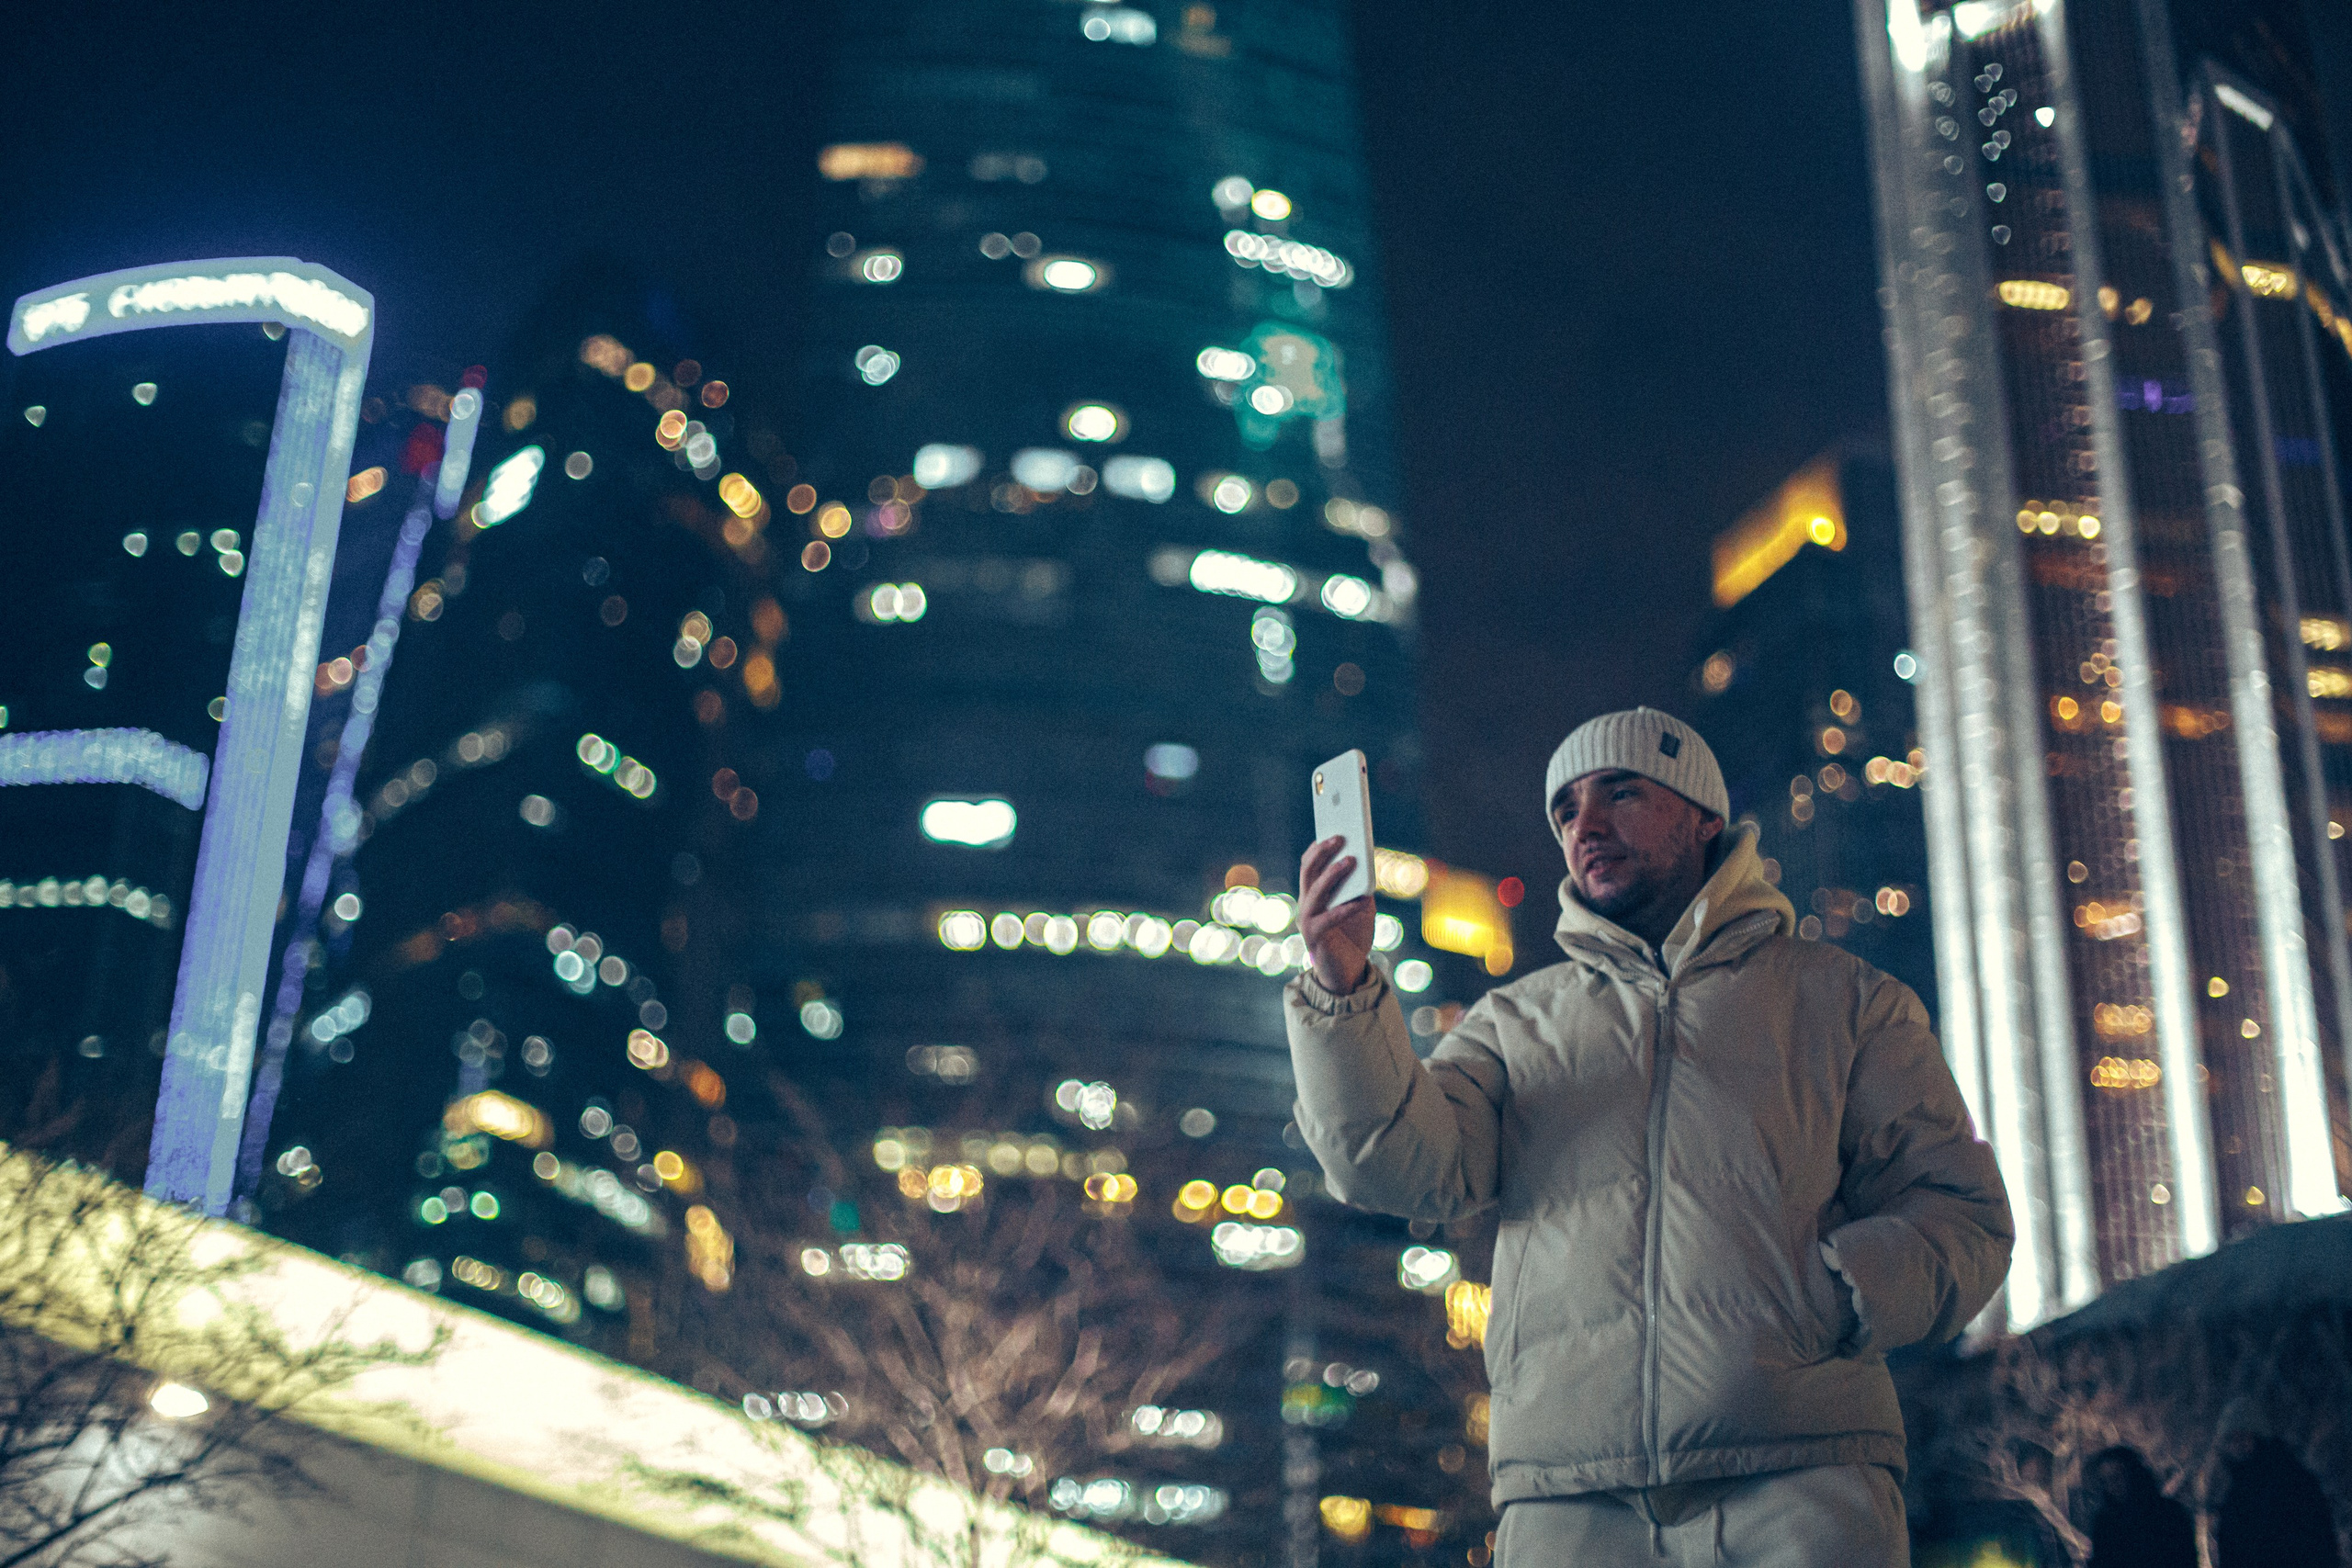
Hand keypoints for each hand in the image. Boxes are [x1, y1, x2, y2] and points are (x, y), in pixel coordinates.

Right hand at [1299, 836, 1375, 994]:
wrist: (1347, 973)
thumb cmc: (1353, 936)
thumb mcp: (1361, 907)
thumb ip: (1361, 888)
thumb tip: (1368, 866)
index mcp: (1314, 893)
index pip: (1310, 864)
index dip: (1318, 846)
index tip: (1331, 827)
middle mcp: (1306, 904)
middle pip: (1309, 871)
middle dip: (1323, 852)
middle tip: (1340, 837)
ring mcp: (1308, 921)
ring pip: (1315, 891)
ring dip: (1332, 873)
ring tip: (1351, 860)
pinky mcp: (1315, 938)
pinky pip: (1329, 918)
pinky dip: (1346, 908)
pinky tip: (1363, 900)